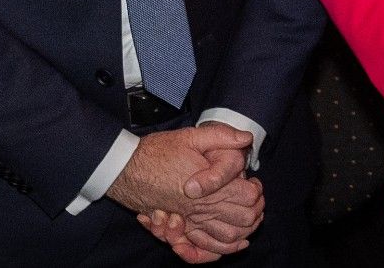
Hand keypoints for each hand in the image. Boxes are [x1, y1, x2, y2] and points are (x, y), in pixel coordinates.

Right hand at [107, 126, 261, 257]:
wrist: (126, 170)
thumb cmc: (157, 152)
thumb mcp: (190, 136)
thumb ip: (221, 136)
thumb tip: (246, 137)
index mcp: (209, 186)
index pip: (247, 196)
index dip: (256, 190)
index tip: (254, 181)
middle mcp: (202, 207)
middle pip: (244, 219)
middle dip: (255, 211)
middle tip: (257, 200)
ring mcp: (191, 220)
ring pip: (228, 236)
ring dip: (243, 230)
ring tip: (250, 219)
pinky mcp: (181, 226)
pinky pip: (206, 246)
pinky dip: (222, 248)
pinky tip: (232, 242)